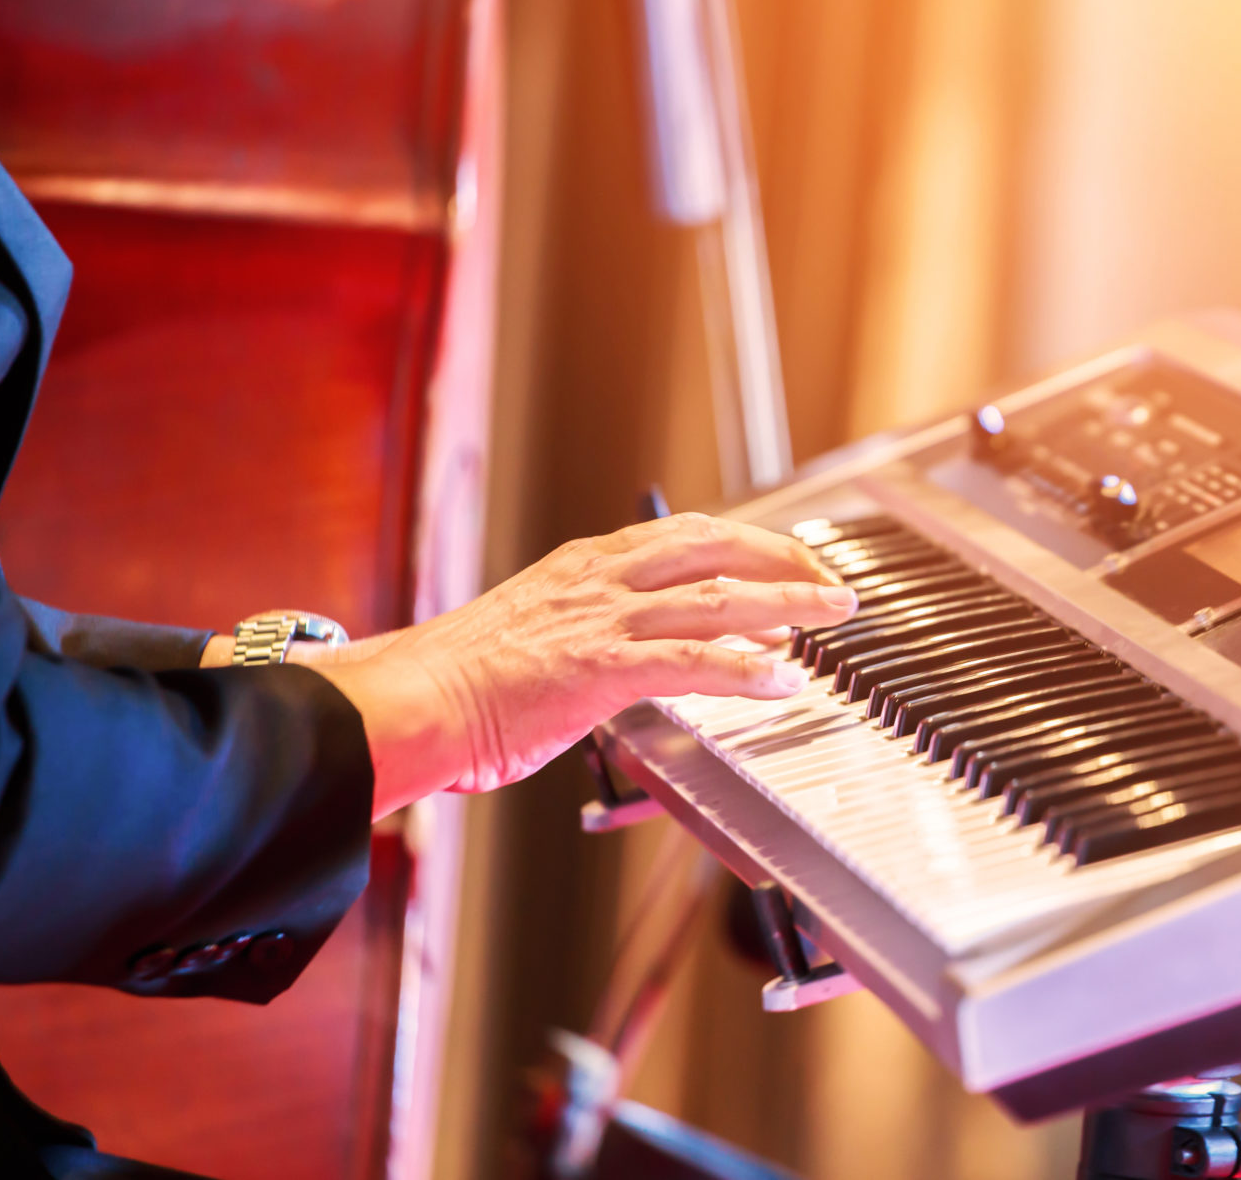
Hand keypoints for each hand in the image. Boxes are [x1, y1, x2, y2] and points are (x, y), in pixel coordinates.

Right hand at [283, 514, 855, 817]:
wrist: (407, 703)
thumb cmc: (455, 686)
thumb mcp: (532, 636)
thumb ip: (589, 636)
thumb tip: (628, 661)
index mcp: (585, 566)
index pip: (687, 537)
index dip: (749, 544)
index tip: (788, 560)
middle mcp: (600, 579)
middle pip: (718, 549)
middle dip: (787, 561)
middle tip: (834, 585)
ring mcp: (602, 620)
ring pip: (719, 599)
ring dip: (789, 605)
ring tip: (834, 617)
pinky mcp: (600, 669)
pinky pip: (693, 662)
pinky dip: (747, 670)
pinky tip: (783, 681)